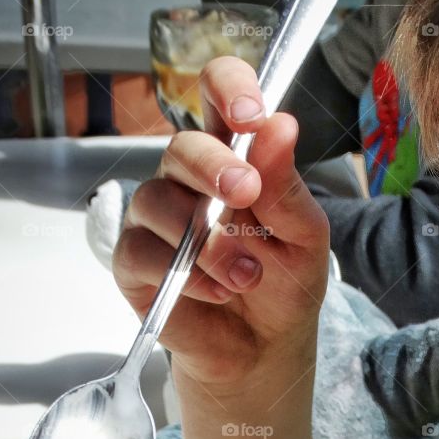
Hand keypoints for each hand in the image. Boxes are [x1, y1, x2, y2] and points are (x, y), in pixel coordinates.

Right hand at [113, 55, 329, 391]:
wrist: (267, 349)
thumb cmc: (286, 282)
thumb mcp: (304, 236)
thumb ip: (288, 185)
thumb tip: (281, 124)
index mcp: (235, 156)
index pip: (218, 95)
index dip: (227, 89)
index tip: (249, 113)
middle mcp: (188, 179)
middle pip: (180, 146)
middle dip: (214, 167)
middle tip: (246, 194)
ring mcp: (156, 219)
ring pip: (157, 200)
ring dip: (209, 240)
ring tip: (248, 276)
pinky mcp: (135, 263)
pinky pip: (142, 252)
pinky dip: (186, 273)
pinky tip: (220, 290)